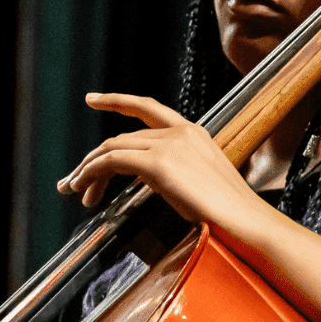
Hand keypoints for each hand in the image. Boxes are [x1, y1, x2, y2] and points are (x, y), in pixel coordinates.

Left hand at [56, 93, 265, 229]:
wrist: (247, 222)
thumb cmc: (233, 215)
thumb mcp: (206, 184)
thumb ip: (183, 174)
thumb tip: (162, 184)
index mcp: (194, 133)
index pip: (148, 109)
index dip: (118, 102)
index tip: (93, 99)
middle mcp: (180, 132)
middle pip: (122, 138)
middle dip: (93, 160)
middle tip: (73, 182)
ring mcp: (169, 145)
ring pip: (112, 148)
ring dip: (87, 170)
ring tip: (74, 190)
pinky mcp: (159, 163)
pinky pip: (111, 162)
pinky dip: (92, 174)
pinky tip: (84, 189)